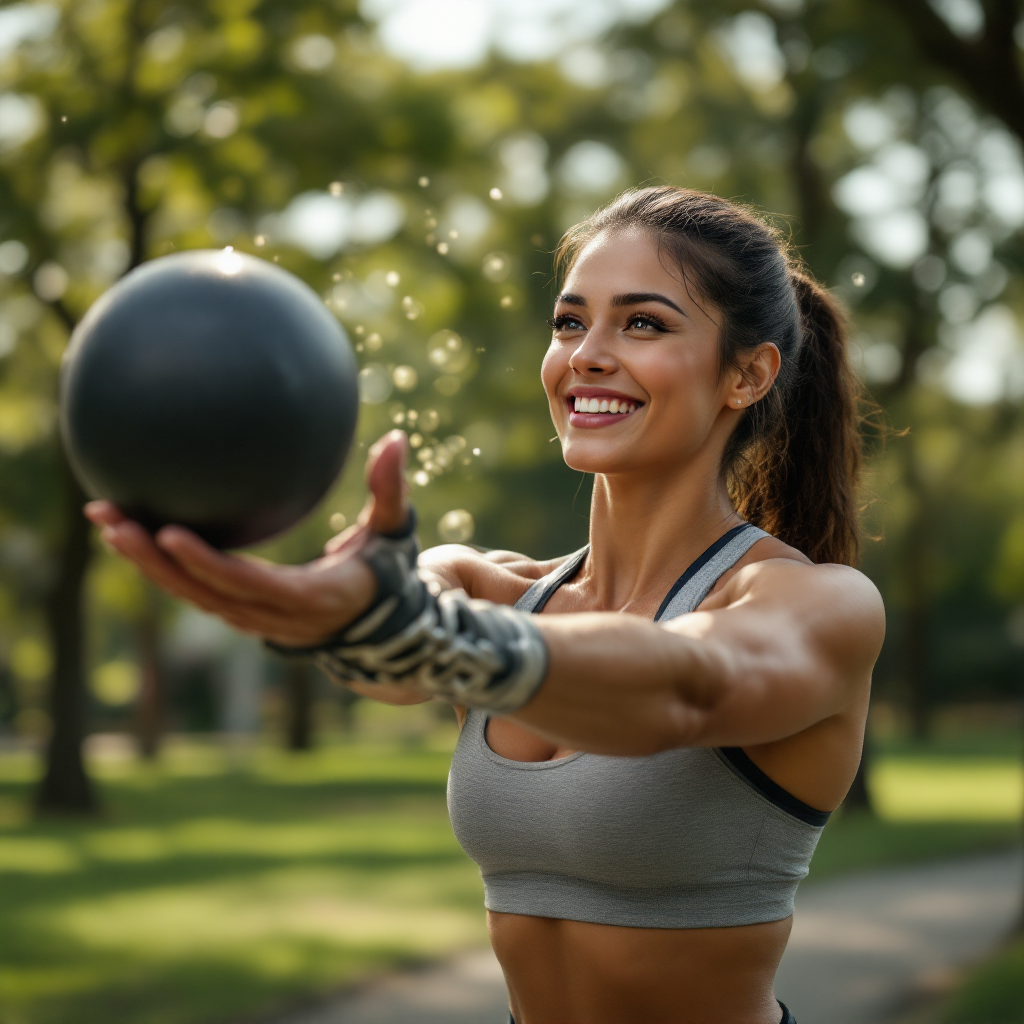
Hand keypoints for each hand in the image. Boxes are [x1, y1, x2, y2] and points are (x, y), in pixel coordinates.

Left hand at [85, 431, 410, 646]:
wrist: (380, 627)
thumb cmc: (388, 572)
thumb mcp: (393, 532)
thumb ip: (390, 490)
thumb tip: (397, 438)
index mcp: (312, 597)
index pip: (250, 585)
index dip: (208, 566)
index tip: (169, 534)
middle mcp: (275, 618)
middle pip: (204, 593)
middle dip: (153, 560)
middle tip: (112, 519)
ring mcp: (255, 622)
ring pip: (192, 597)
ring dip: (146, 564)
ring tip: (107, 520)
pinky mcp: (243, 616)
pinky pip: (197, 594)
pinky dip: (163, 569)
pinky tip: (133, 533)